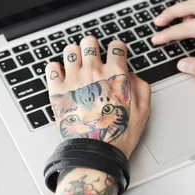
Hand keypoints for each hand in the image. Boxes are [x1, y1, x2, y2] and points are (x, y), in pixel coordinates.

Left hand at [46, 36, 150, 158]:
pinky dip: (55, 68)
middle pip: (90, 42)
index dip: (117, 48)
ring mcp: (74, 80)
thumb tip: (131, 75)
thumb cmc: (118, 134)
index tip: (115, 53)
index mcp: (115, 74)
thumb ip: (141, 87)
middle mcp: (93, 72)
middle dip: (92, 47)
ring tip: (77, 65)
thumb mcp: (143, 111)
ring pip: (70, 50)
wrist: (95, 152)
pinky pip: (51, 67)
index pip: (116, 46)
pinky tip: (62, 76)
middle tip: (93, 56)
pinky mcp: (58, 91)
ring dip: (74, 55)